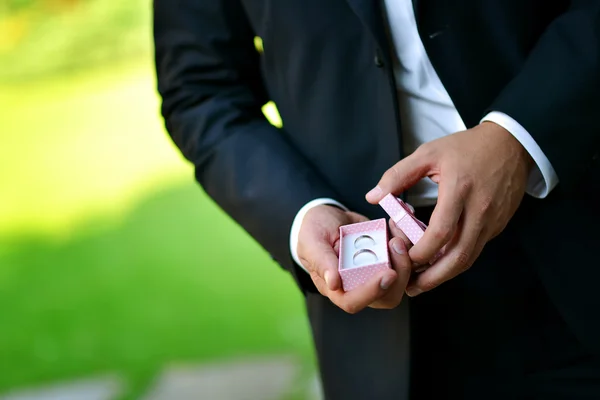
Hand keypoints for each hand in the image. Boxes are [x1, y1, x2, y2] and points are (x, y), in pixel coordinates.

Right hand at [298, 205, 411, 312]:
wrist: (327, 216)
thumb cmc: (313, 231)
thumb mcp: (312, 241)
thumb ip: (321, 261)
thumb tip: (333, 283)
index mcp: (335, 287)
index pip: (353, 301)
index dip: (372, 292)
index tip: (388, 273)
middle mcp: (358, 285)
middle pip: (386, 295)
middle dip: (399, 273)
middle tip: (397, 244)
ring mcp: (375, 273)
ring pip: (401, 279)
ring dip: (406, 257)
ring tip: (398, 232)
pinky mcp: (387, 259)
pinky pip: (404, 259)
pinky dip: (407, 243)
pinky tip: (397, 225)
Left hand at [366, 122, 532, 295]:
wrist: (510, 144)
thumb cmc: (466, 147)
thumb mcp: (428, 153)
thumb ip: (397, 175)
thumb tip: (373, 197)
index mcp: (458, 190)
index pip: (440, 233)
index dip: (421, 252)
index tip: (404, 258)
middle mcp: (479, 209)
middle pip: (459, 256)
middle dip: (434, 278)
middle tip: (413, 287)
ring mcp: (492, 220)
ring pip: (470, 257)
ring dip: (446, 274)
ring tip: (423, 281)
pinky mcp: (498, 225)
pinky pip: (477, 248)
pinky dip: (458, 259)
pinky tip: (441, 262)